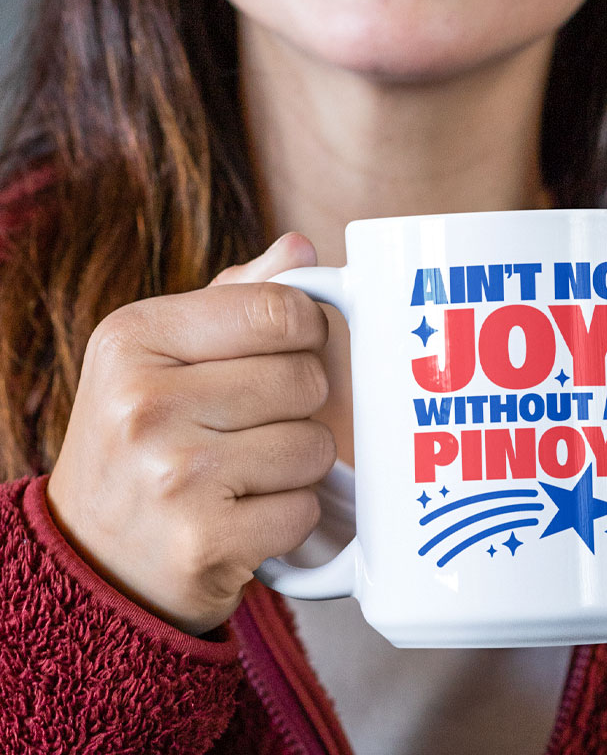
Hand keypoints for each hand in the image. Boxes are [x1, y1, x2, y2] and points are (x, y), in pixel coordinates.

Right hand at [46, 233, 335, 635]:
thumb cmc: (145, 436)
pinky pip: (304, 509)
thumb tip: (303, 248)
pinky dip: (288, 515)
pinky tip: (242, 513)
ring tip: (243, 470)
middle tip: (252, 422)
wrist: (93, 557)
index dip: (306, 329)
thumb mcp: (165, 351)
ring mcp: (173, 476)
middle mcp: (143, 402)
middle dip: (299, 402)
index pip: (279, 309)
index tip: (288, 347)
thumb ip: (238, 295)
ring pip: (315, 445)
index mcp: (133, 337)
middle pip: (305, 378)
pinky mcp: (204, 540)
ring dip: (297, 462)